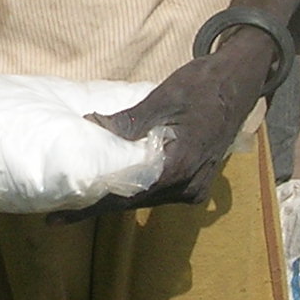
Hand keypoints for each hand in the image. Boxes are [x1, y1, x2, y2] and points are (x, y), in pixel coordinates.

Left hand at [66, 31, 272, 216]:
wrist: (241, 81)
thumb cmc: (204, 85)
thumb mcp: (163, 98)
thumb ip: (129, 121)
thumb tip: (91, 127)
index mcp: (180, 168)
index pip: (126, 195)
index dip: (90, 207)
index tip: (58, 218)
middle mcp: (189, 186)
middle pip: (134, 202)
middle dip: (97, 207)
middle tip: (58, 215)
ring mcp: (195, 187)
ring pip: (146, 198)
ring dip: (115, 198)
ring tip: (78, 203)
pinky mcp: (196, 181)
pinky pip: (159, 190)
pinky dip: (135, 188)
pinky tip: (112, 185)